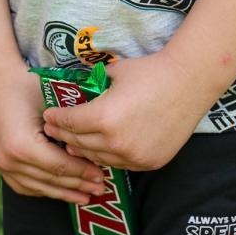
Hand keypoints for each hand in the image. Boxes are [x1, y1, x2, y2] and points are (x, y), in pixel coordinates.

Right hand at [0, 70, 105, 202]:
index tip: (100, 176)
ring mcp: (1, 164)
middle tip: (99, 188)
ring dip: (63, 193)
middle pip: (50, 180)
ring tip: (84, 195)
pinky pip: (24, 186)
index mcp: (23, 144)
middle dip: (78, 186)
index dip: (82, 173)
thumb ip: (72, 124)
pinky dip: (44, 189)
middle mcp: (9, 160)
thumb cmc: (26, 85)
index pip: (60, 166)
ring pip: (38, 187)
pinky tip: (60, 190)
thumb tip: (99, 141)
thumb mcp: (52, 101)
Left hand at [42, 51, 208, 170]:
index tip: (47, 116)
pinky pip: (120, 163)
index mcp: (103, 117)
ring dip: (85, 150)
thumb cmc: (150, 71)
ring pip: (99, 158)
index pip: (69, 123)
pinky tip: (103, 148)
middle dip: (65, 136)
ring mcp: (134, 157)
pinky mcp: (149, 163)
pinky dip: (109, 155)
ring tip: (75, 143)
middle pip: (80, 144)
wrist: (188, 82)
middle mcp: (116, 142)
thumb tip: (76, 84)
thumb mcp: (115, 72)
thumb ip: (94, 83)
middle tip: (55, 130)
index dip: (56, 119)